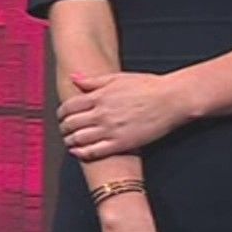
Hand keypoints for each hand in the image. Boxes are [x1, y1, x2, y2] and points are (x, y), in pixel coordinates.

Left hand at [60, 72, 193, 159]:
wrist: (170, 100)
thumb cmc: (147, 86)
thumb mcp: (118, 78)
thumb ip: (93, 80)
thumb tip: (74, 77)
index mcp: (99, 96)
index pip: (69, 107)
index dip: (61, 113)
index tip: (61, 116)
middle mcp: (101, 114)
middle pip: (70, 124)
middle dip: (63, 128)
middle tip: (63, 131)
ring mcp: (110, 130)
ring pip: (79, 139)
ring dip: (70, 142)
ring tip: (70, 142)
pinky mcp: (121, 144)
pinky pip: (94, 152)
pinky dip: (82, 153)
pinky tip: (79, 153)